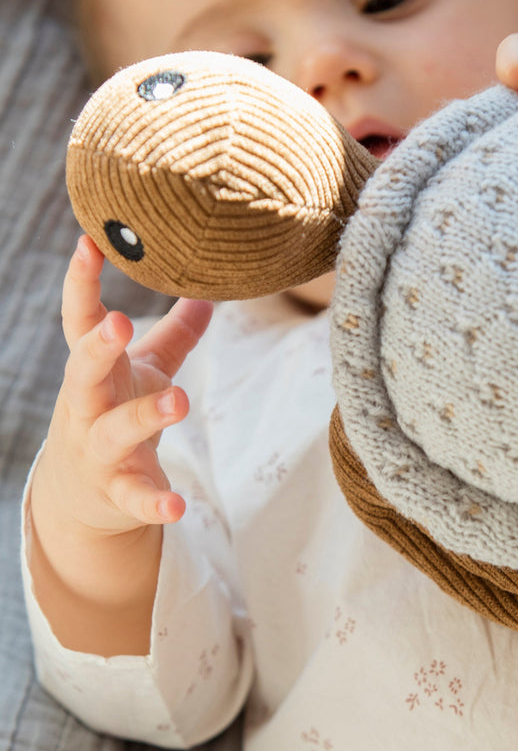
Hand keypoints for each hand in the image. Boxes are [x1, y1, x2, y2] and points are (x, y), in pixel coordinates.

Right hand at [34, 235, 212, 539]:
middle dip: (98, 350)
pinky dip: (155, 502)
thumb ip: (174, 334)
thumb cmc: (114, 414)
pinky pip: (135, 498)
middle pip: (82, 375)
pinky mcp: (117, 493)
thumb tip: (206, 292)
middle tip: (119, 323)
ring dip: (143, 416)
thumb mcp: (143, 372)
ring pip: (113, 432)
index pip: (79, 322)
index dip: (80, 283)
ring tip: (179, 399)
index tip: (88, 243)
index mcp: (95, 372)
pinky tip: (178, 507)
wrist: (81, 497)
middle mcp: (87, 409)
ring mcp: (98, 452)